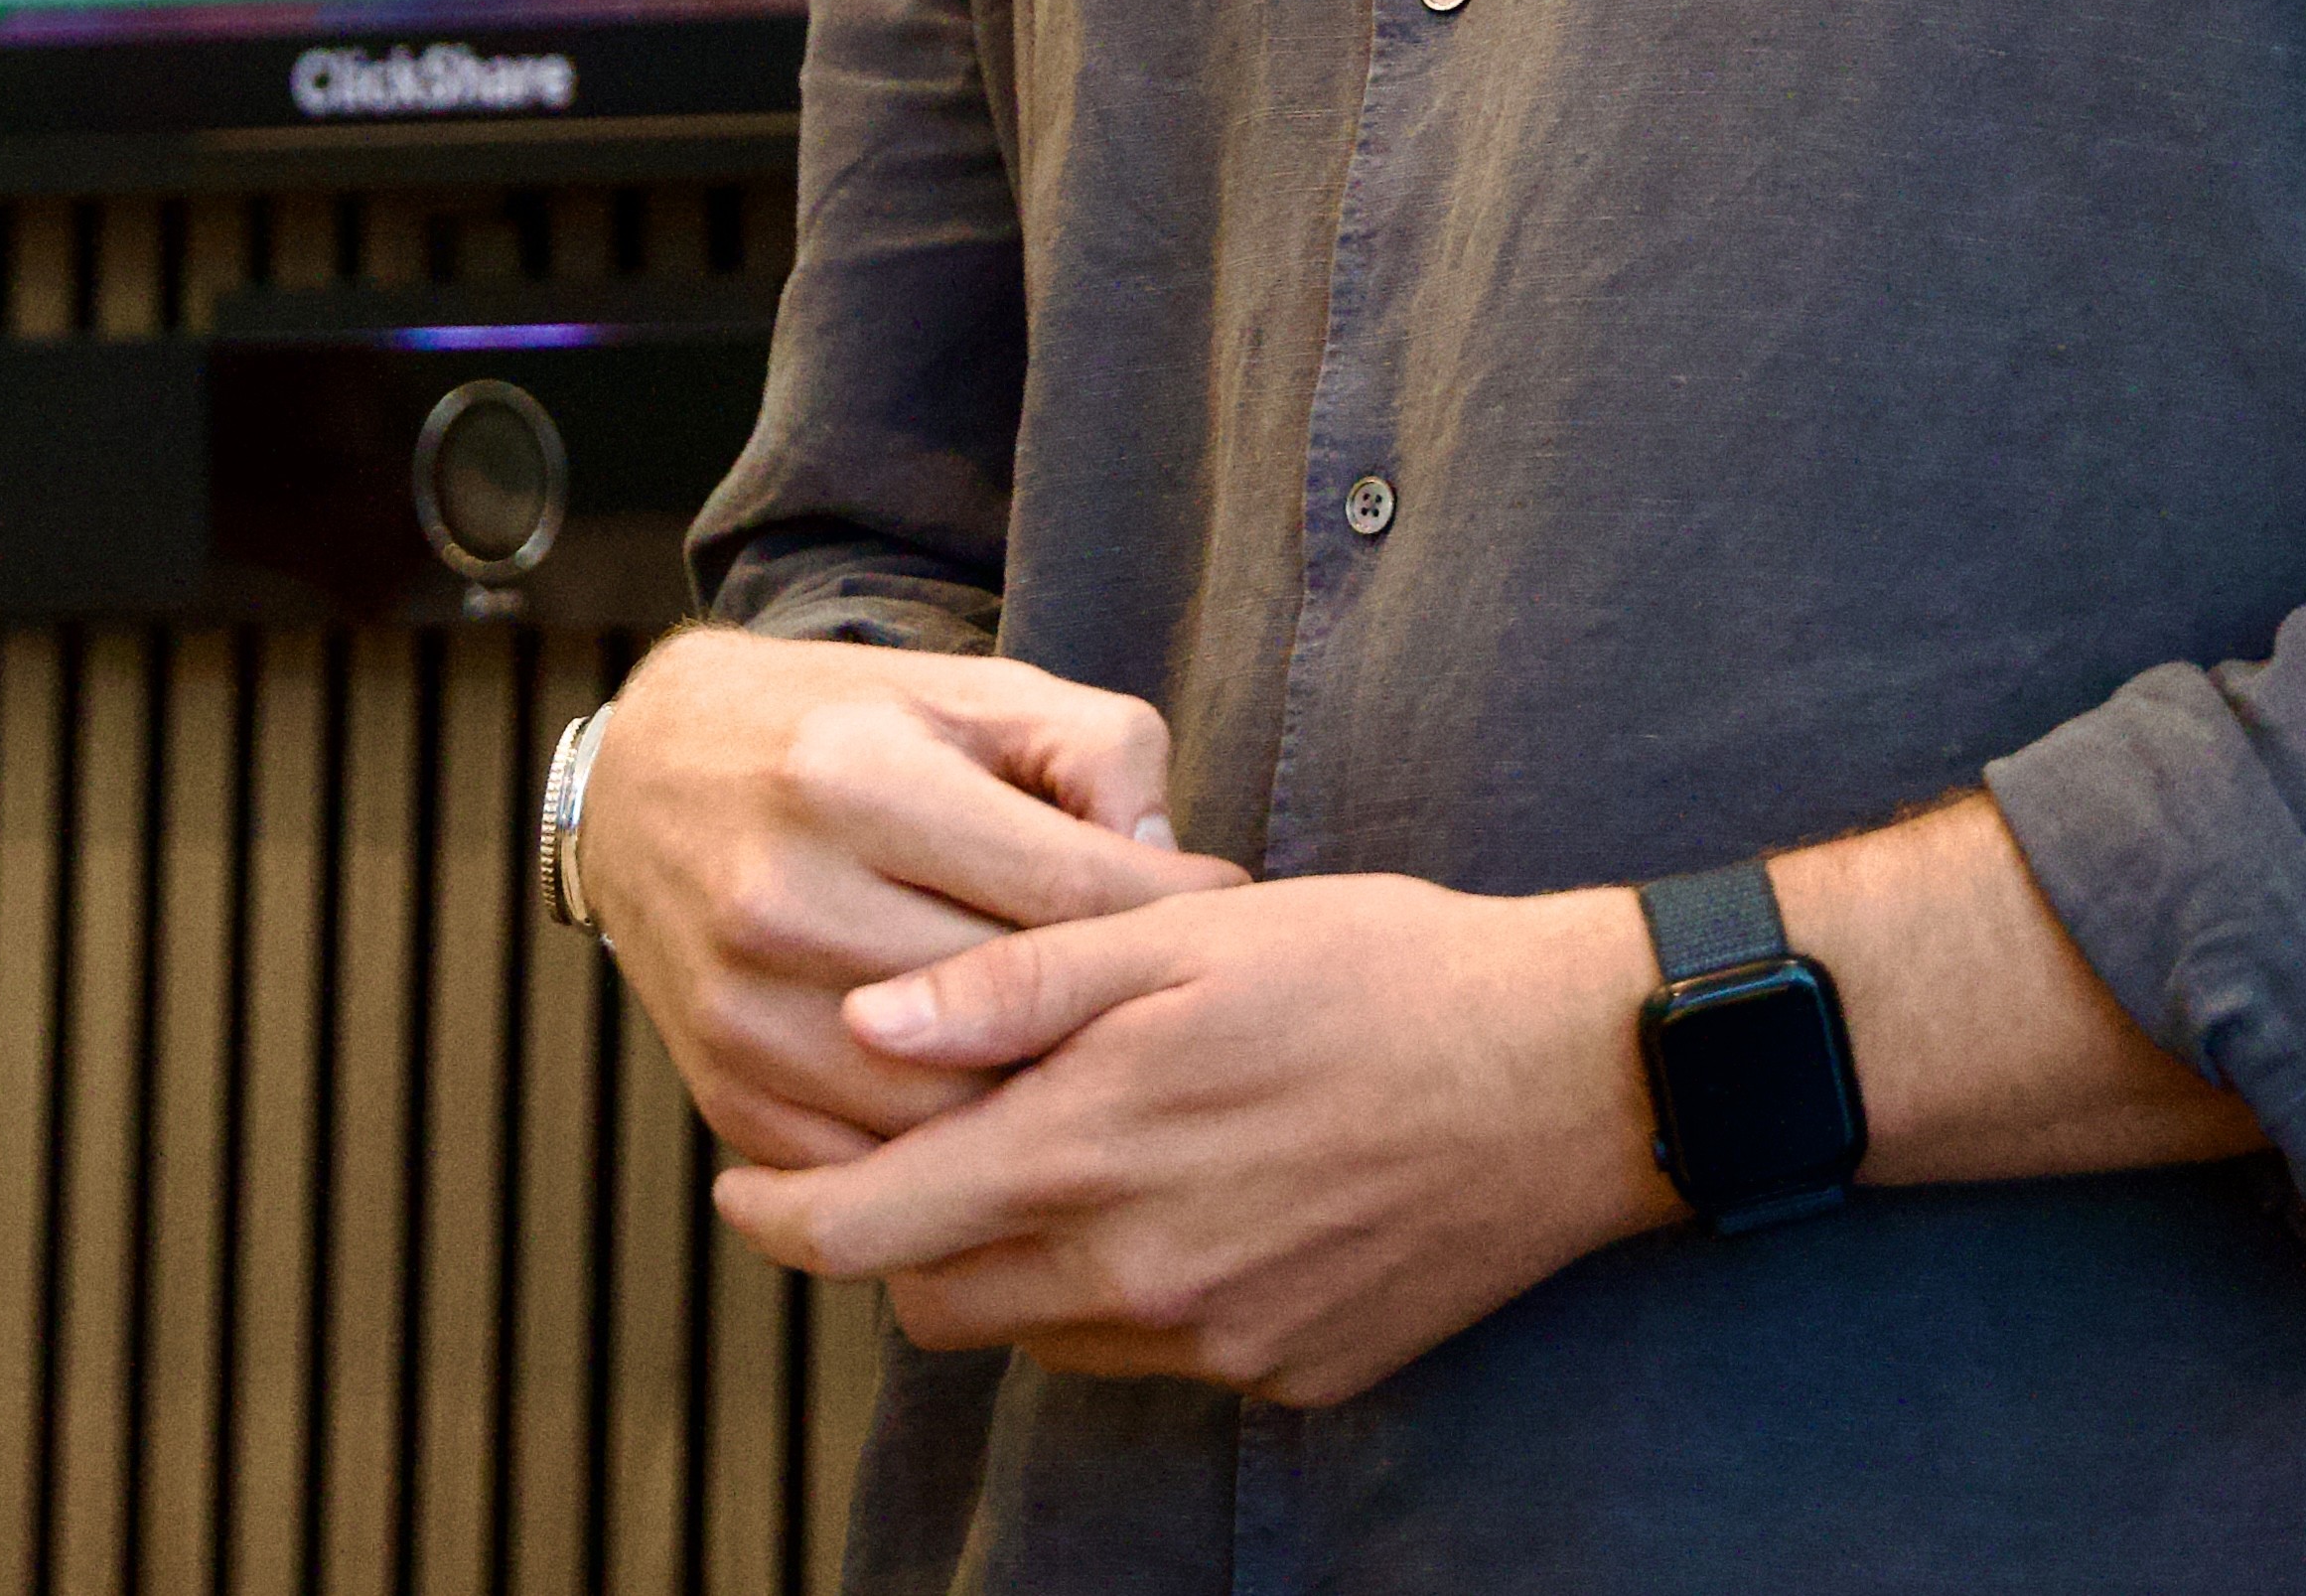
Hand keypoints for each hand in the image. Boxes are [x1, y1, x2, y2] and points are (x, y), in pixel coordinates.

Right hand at [579, 625, 1246, 1169]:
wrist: (650, 778)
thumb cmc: (854, 726)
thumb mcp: (982, 693)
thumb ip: (1102, 757)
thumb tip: (1174, 876)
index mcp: (858, 778)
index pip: (1066, 892)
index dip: (1176, 915)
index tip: (1240, 917)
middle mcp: (786, 896)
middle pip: (1009, 1013)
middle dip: (1119, 1017)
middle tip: (1197, 1014)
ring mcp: (743, 1007)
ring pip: (946, 1110)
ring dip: (1044, 1103)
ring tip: (1121, 1073)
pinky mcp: (723, 1089)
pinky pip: (872, 1165)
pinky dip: (955, 1155)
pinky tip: (1017, 1118)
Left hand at [710, 875, 1673, 1405]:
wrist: (1567, 1075)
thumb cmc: (1383, 967)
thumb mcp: (1194, 933)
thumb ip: (1019, 985)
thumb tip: (863, 1022)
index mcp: (1093, 1147)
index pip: (869, 1229)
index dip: (778, 1213)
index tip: (737, 1185)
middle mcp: (1134, 1273)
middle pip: (932, 1301)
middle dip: (891, 1240)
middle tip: (908, 1150)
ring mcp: (1210, 1339)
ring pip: (1034, 1334)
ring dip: (1009, 1264)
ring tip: (1056, 1156)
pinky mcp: (1281, 1371)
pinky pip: (1148, 1355)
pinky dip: (1122, 1291)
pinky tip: (1184, 1195)